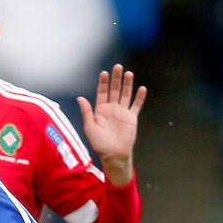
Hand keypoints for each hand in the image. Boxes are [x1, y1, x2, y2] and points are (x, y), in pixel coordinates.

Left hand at [77, 64, 145, 186]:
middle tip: (118, 67)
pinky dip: (140, 97)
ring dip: (127, 84)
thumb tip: (80, 98)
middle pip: (114, 90)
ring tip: (129, 73)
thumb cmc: (100, 144)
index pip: (102, 93)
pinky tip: (142, 88)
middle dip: (116, 79)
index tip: (104, 73)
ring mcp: (122, 113)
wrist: (114, 155)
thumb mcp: (90, 128)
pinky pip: (136, 105)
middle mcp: (111, 109)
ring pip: (125, 95)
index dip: (103, 83)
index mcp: (100, 111)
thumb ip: (87, 112)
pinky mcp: (132, 118)